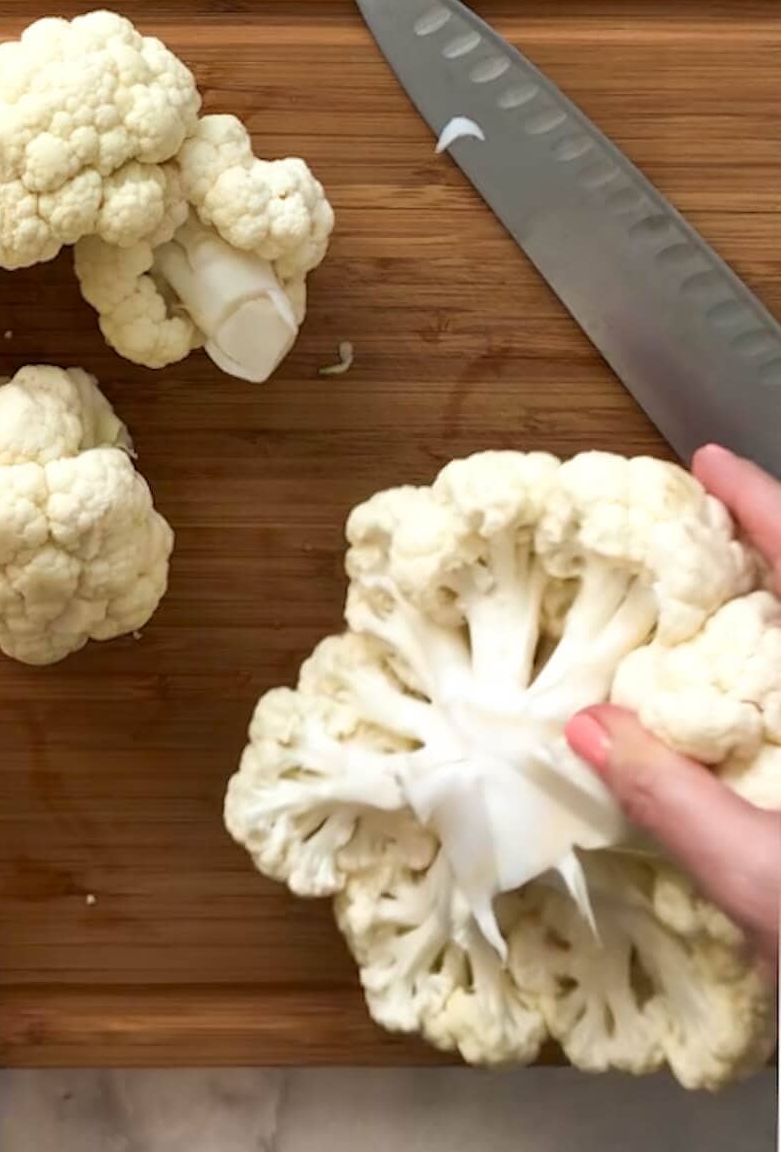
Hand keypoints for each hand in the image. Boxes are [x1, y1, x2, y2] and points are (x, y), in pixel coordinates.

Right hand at [568, 444, 780, 967]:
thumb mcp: (764, 886)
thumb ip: (673, 801)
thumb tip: (585, 728)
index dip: (763, 507)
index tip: (707, 460)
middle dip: (766, 548)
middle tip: (694, 524)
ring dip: (771, 611)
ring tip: (710, 589)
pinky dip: (772, 671)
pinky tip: (738, 688)